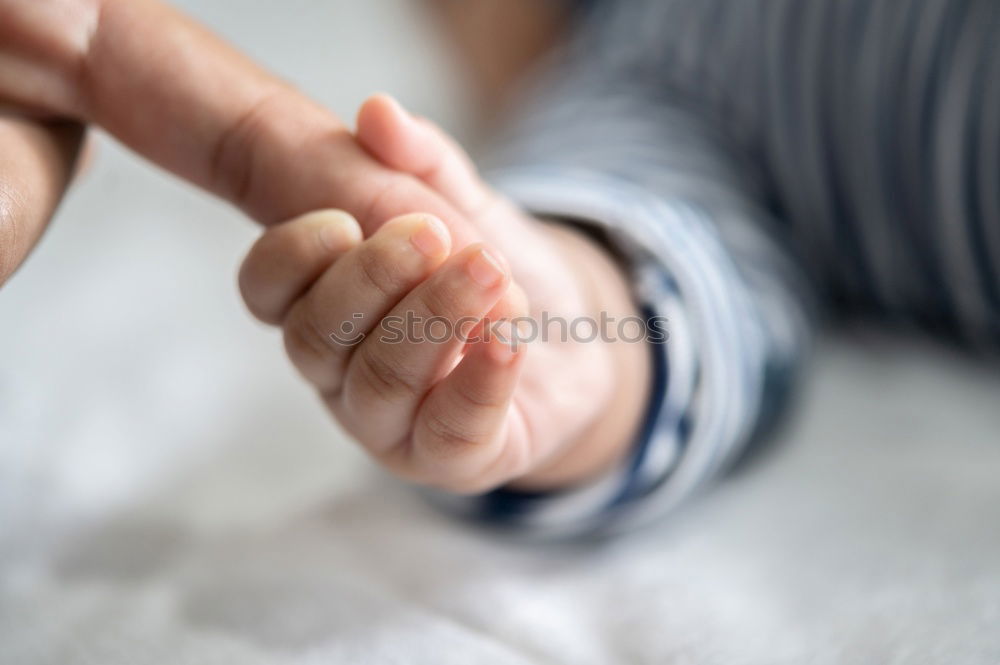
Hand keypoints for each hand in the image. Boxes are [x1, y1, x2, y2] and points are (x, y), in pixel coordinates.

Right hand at [239, 96, 651, 491]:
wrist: (573, 341)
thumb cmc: (493, 275)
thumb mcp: (465, 206)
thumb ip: (426, 162)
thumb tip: (378, 111)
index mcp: (323, 304)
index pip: (265, 289)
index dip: (290, 256)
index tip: (344, 220)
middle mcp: (340, 371)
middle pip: (315, 337)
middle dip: (372, 279)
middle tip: (432, 232)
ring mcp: (390, 425)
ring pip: (380, 383)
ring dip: (434, 320)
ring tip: (490, 271)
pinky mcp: (450, 459)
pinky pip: (450, 433)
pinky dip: (481, 381)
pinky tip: (510, 335)